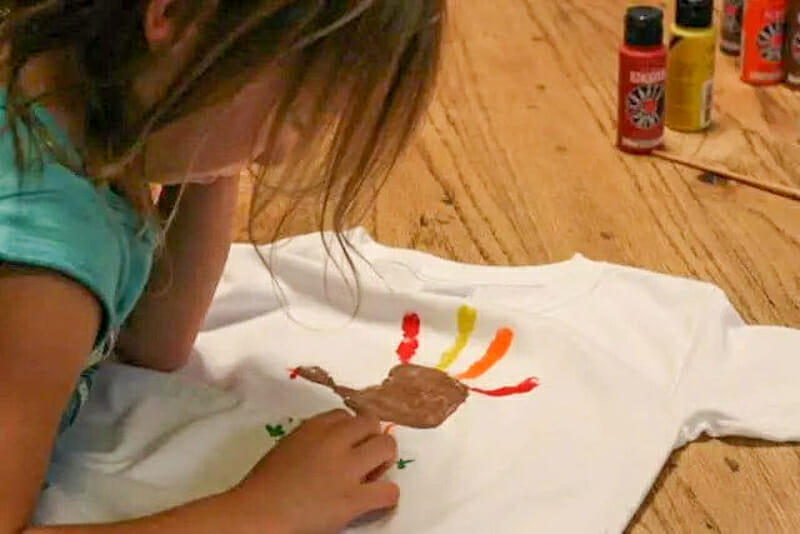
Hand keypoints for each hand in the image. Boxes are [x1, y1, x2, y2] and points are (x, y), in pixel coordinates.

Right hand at [231, 410, 398, 533]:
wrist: (257, 515)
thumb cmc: (264, 486)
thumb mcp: (288, 446)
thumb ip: (314, 439)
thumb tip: (337, 444)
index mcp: (313, 427)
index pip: (346, 415)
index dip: (351, 430)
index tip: (349, 443)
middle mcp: (333, 441)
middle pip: (372, 423)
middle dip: (373, 438)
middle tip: (367, 458)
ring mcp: (345, 469)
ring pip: (387, 447)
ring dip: (384, 460)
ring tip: (373, 475)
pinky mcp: (353, 499)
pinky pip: (389, 490)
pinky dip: (387, 495)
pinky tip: (375, 500)